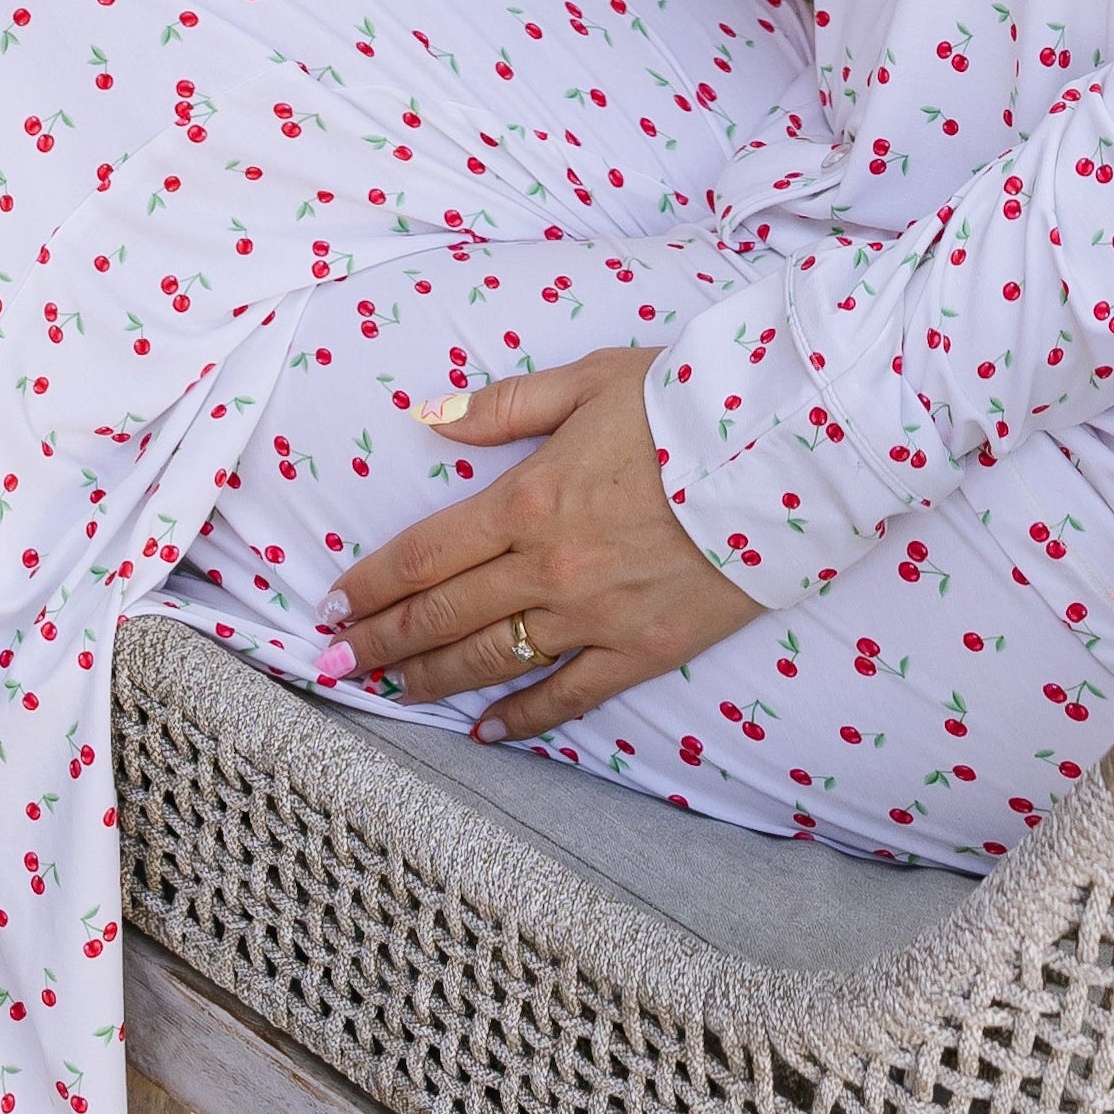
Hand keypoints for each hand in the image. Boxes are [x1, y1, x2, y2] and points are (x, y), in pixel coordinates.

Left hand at [324, 348, 761, 744]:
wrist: (781, 455)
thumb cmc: (684, 406)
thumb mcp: (586, 382)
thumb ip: (501, 406)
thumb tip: (428, 416)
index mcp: (527, 499)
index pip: (423, 554)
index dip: (370, 585)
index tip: (332, 606)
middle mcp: (547, 566)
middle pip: (442, 615)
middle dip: (381, 641)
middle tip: (336, 663)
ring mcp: (593, 615)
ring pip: (491, 660)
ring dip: (431, 679)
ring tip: (389, 690)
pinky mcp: (642, 649)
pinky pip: (569, 695)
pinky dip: (523, 717)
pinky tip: (487, 731)